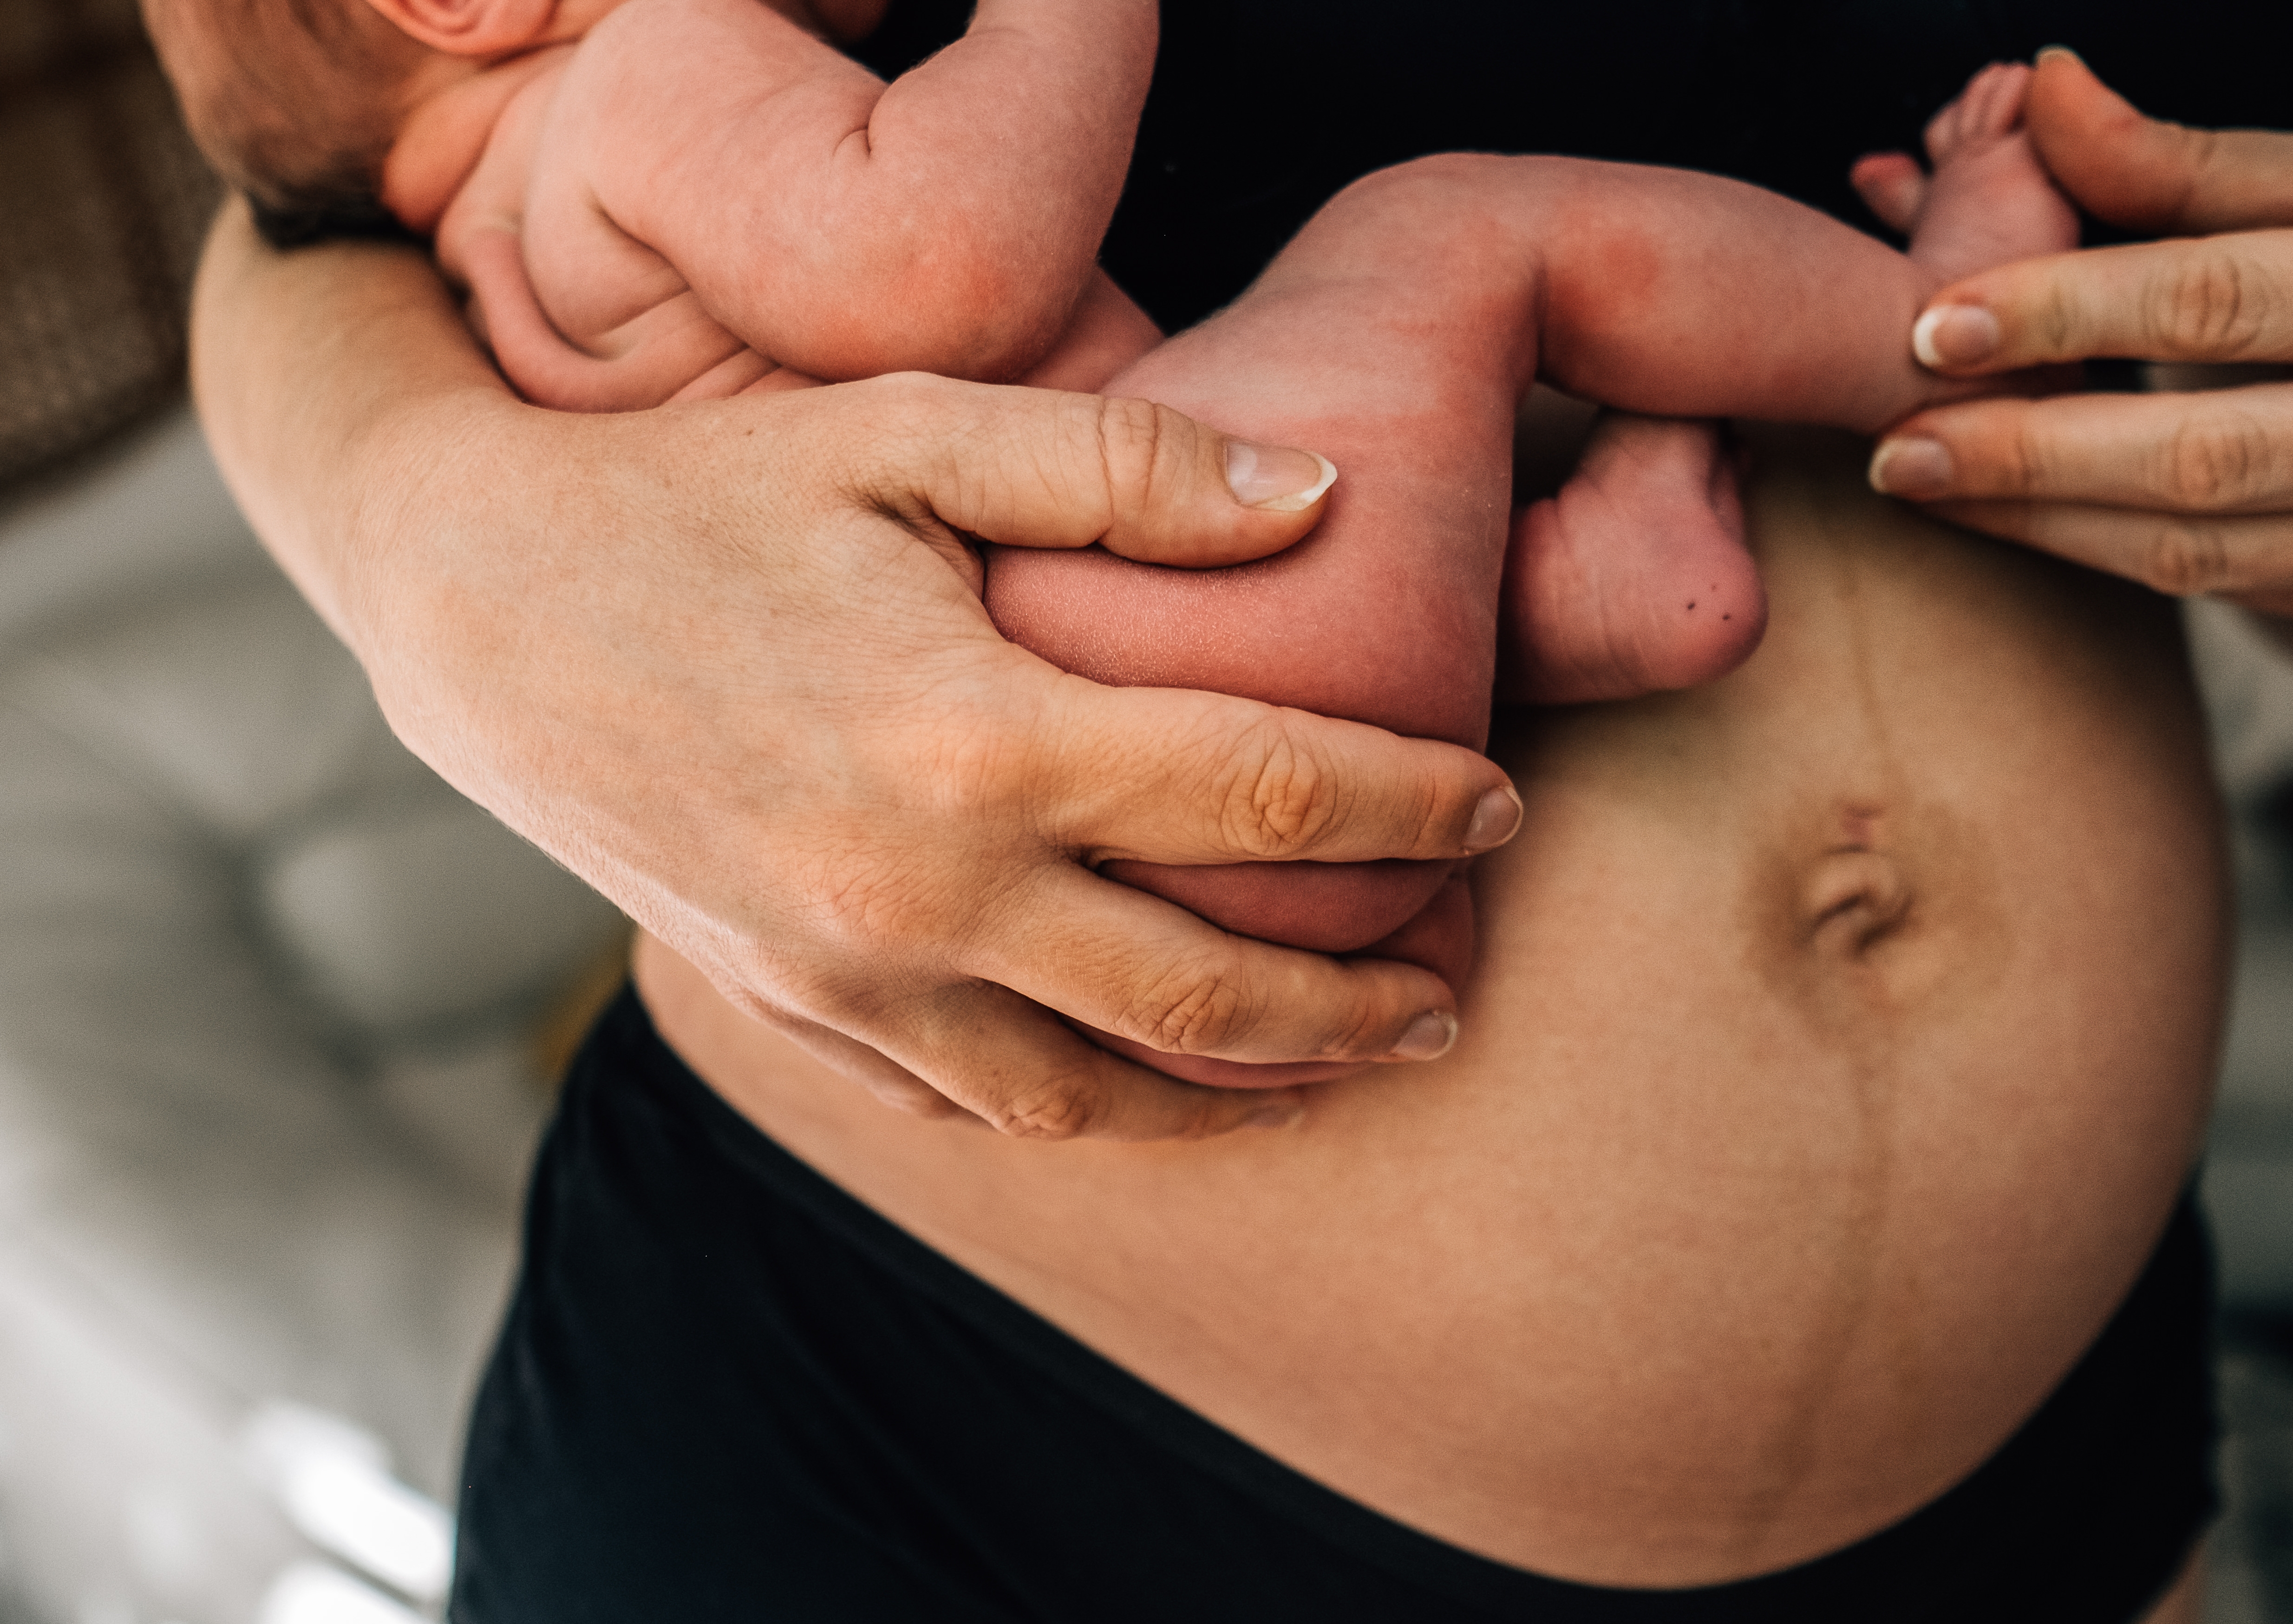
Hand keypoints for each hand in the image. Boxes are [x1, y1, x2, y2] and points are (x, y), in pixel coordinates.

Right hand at [190, 204, 1520, 1140]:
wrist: (476, 606)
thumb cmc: (702, 500)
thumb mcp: (907, 433)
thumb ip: (1127, 467)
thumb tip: (1322, 495)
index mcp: (973, 739)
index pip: (1262, 793)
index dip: (1410, 803)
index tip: (1499, 801)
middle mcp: (922, 894)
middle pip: (1211, 992)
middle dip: (1365, 998)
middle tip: (1460, 987)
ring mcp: (853, 982)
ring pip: (1104, 1095)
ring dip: (1252, 1093)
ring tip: (1353, 1063)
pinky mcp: (797, 1017)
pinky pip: (983, 1111)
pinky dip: (1102, 1112)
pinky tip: (1171, 1088)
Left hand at [1867, 48, 2292, 674]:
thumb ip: (2184, 163)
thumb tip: (2049, 89)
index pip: (2221, 299)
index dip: (2068, 313)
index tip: (1937, 323)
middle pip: (2204, 455)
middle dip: (2032, 454)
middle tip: (1896, 444)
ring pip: (2196, 548)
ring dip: (2038, 521)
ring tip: (1916, 480)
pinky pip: (2215, 588)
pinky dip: (2092, 553)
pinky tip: (2003, 515)